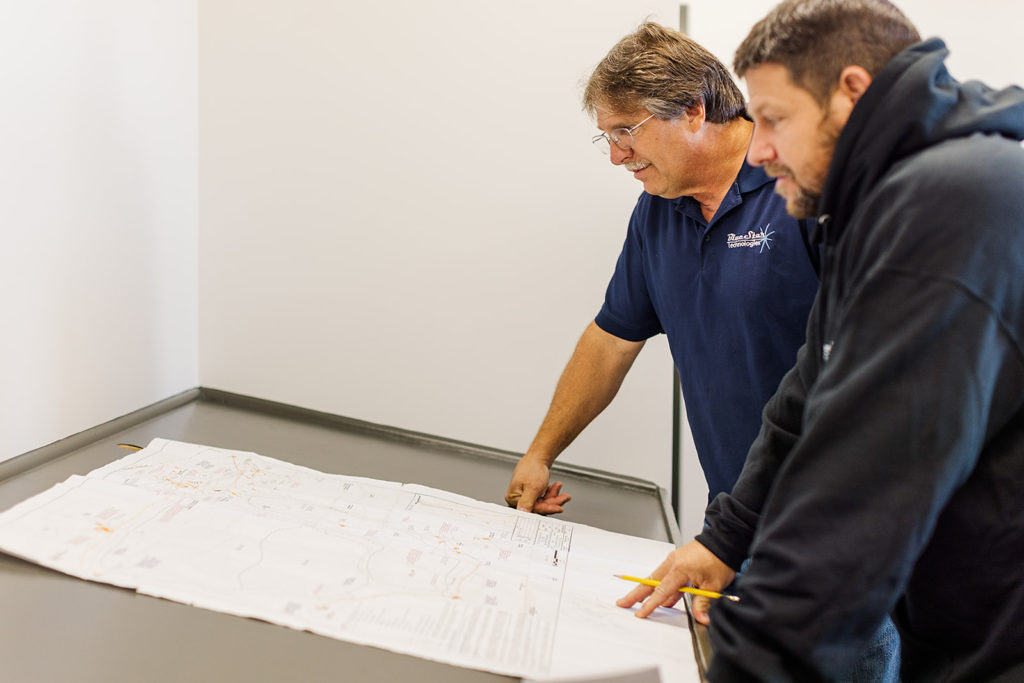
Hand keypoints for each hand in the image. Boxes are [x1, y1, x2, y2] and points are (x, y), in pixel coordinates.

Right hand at [505, 456, 571, 513]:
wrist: (537, 456)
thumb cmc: (532, 467)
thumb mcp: (532, 487)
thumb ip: (528, 502)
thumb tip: (522, 512)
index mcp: (513, 498)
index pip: (532, 509)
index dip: (546, 508)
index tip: (558, 508)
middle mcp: (518, 498)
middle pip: (539, 506)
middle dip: (553, 501)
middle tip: (563, 498)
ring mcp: (525, 495)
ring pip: (543, 502)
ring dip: (553, 495)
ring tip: (558, 487)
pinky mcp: (531, 493)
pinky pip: (544, 497)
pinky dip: (551, 492)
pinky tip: (556, 486)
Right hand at [616, 540, 734, 623]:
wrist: (723, 540)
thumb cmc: (719, 559)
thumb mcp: (713, 585)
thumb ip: (703, 603)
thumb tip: (701, 619)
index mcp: (679, 569)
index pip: (661, 591)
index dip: (650, 604)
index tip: (640, 613)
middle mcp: (672, 563)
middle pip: (650, 582)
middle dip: (635, 594)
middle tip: (622, 603)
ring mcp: (673, 560)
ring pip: (656, 578)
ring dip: (647, 590)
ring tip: (637, 602)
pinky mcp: (677, 560)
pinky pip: (665, 575)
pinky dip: (661, 586)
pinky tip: (665, 599)